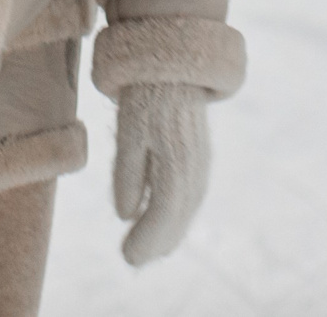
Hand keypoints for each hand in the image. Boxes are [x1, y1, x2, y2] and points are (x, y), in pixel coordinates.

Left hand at [112, 82, 211, 264]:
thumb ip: (127, 173)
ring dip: (169, 231)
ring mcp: (201, 162)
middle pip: (178, 216)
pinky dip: (177, 215)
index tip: (127, 257)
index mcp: (176, 160)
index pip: (164, 212)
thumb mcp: (129, 131)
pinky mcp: (200, 157)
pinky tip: (165, 224)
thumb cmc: (144, 97)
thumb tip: (124, 215)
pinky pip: (191, 195)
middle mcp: (195, 166)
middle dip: (156, 241)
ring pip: (187, 208)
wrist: (173, 67)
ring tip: (149, 250)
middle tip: (131, 260)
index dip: (147, 238)